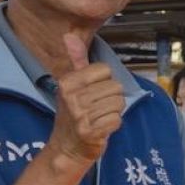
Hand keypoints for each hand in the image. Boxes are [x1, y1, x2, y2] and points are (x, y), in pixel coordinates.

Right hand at [47, 33, 123, 171]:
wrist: (65, 149)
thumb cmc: (73, 116)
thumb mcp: (71, 86)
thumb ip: (76, 61)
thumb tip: (69, 36)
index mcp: (68, 82)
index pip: (105, 70)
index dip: (105, 82)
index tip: (94, 92)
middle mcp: (72, 97)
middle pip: (115, 87)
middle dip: (112, 99)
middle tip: (98, 109)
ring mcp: (80, 115)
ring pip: (118, 103)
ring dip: (113, 112)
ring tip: (100, 118)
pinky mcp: (91, 132)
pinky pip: (117, 120)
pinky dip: (114, 125)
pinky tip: (102, 128)